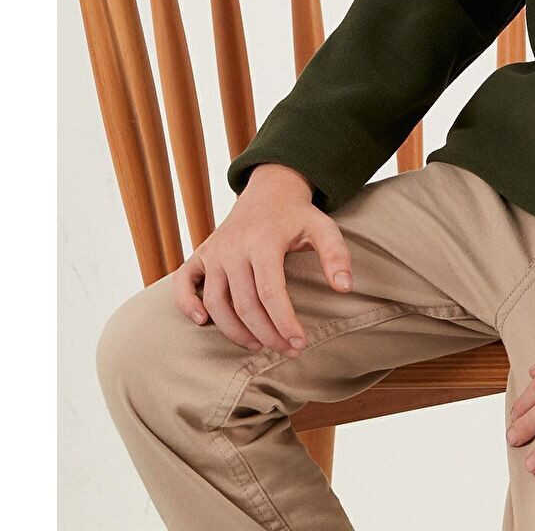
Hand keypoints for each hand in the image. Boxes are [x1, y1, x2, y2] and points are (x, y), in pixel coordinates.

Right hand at [171, 163, 354, 357]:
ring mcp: (214, 251)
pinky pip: (184, 283)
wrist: (269, 190)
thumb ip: (336, 255)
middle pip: (244, 304)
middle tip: (286, 350)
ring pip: (216, 302)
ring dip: (235, 331)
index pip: (270, 292)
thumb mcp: (323, 227)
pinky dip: (187, 304)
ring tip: (259, 344)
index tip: (300, 343)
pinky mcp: (201, 254)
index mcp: (264, 241)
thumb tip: (345, 288)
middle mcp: (234, 247)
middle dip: (266, 334)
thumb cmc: (297, 216)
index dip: (284, 322)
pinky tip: (202, 322)